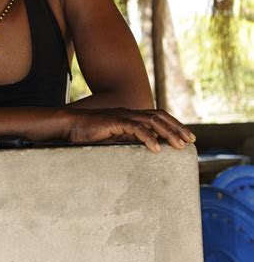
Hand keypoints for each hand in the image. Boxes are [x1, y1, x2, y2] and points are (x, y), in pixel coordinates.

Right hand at [65, 107, 195, 152]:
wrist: (70, 125)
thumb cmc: (90, 133)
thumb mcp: (114, 137)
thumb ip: (129, 139)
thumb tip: (146, 148)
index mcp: (131, 116)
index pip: (158, 116)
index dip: (174, 125)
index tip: (187, 137)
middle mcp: (130, 113)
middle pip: (159, 117)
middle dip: (177, 128)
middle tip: (191, 141)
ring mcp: (122, 116)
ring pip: (151, 121)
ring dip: (168, 133)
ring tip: (179, 145)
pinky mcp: (114, 121)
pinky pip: (135, 128)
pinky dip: (147, 138)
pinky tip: (156, 148)